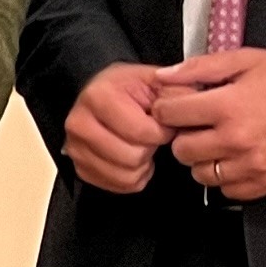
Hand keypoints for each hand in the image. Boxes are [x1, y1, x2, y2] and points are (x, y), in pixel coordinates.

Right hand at [62, 60, 168, 194]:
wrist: (103, 95)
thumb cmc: (130, 89)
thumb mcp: (156, 80)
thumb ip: (176, 93)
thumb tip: (189, 111)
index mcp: (98, 97)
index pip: (141, 132)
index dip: (163, 132)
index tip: (163, 123)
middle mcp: (79, 124)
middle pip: (132, 157)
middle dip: (150, 148)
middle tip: (150, 136)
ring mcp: (76, 149)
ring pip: (126, 176)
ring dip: (143, 164)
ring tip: (141, 146)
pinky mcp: (80, 168)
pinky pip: (119, 186)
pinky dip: (133, 176)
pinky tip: (132, 158)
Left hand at [155, 48, 265, 203]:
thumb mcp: (247, 60)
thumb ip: (201, 68)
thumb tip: (164, 77)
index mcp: (228, 106)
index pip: (169, 115)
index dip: (167, 109)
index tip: (176, 108)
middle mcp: (237, 139)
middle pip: (181, 150)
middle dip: (184, 136)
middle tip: (200, 126)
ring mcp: (252, 165)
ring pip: (200, 174)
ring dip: (204, 159)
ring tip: (220, 142)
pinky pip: (227, 191)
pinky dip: (227, 178)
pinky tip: (237, 158)